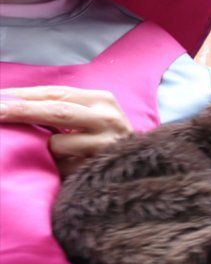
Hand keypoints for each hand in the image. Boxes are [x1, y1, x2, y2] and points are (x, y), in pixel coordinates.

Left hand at [0, 86, 131, 175]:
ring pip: (57, 144)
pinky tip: (70, 166)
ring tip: (60, 154)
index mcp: (102, 100)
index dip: (22, 96)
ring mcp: (107, 144)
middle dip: (19, 111)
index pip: (54, 94)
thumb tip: (9, 102)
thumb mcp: (88, 116)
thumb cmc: (104, 139)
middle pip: (55, 111)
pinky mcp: (101, 168)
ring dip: (47, 150)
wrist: (143, 170)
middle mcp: (108, 118)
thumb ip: (59, 107)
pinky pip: (64, 167)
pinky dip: (59, 167)